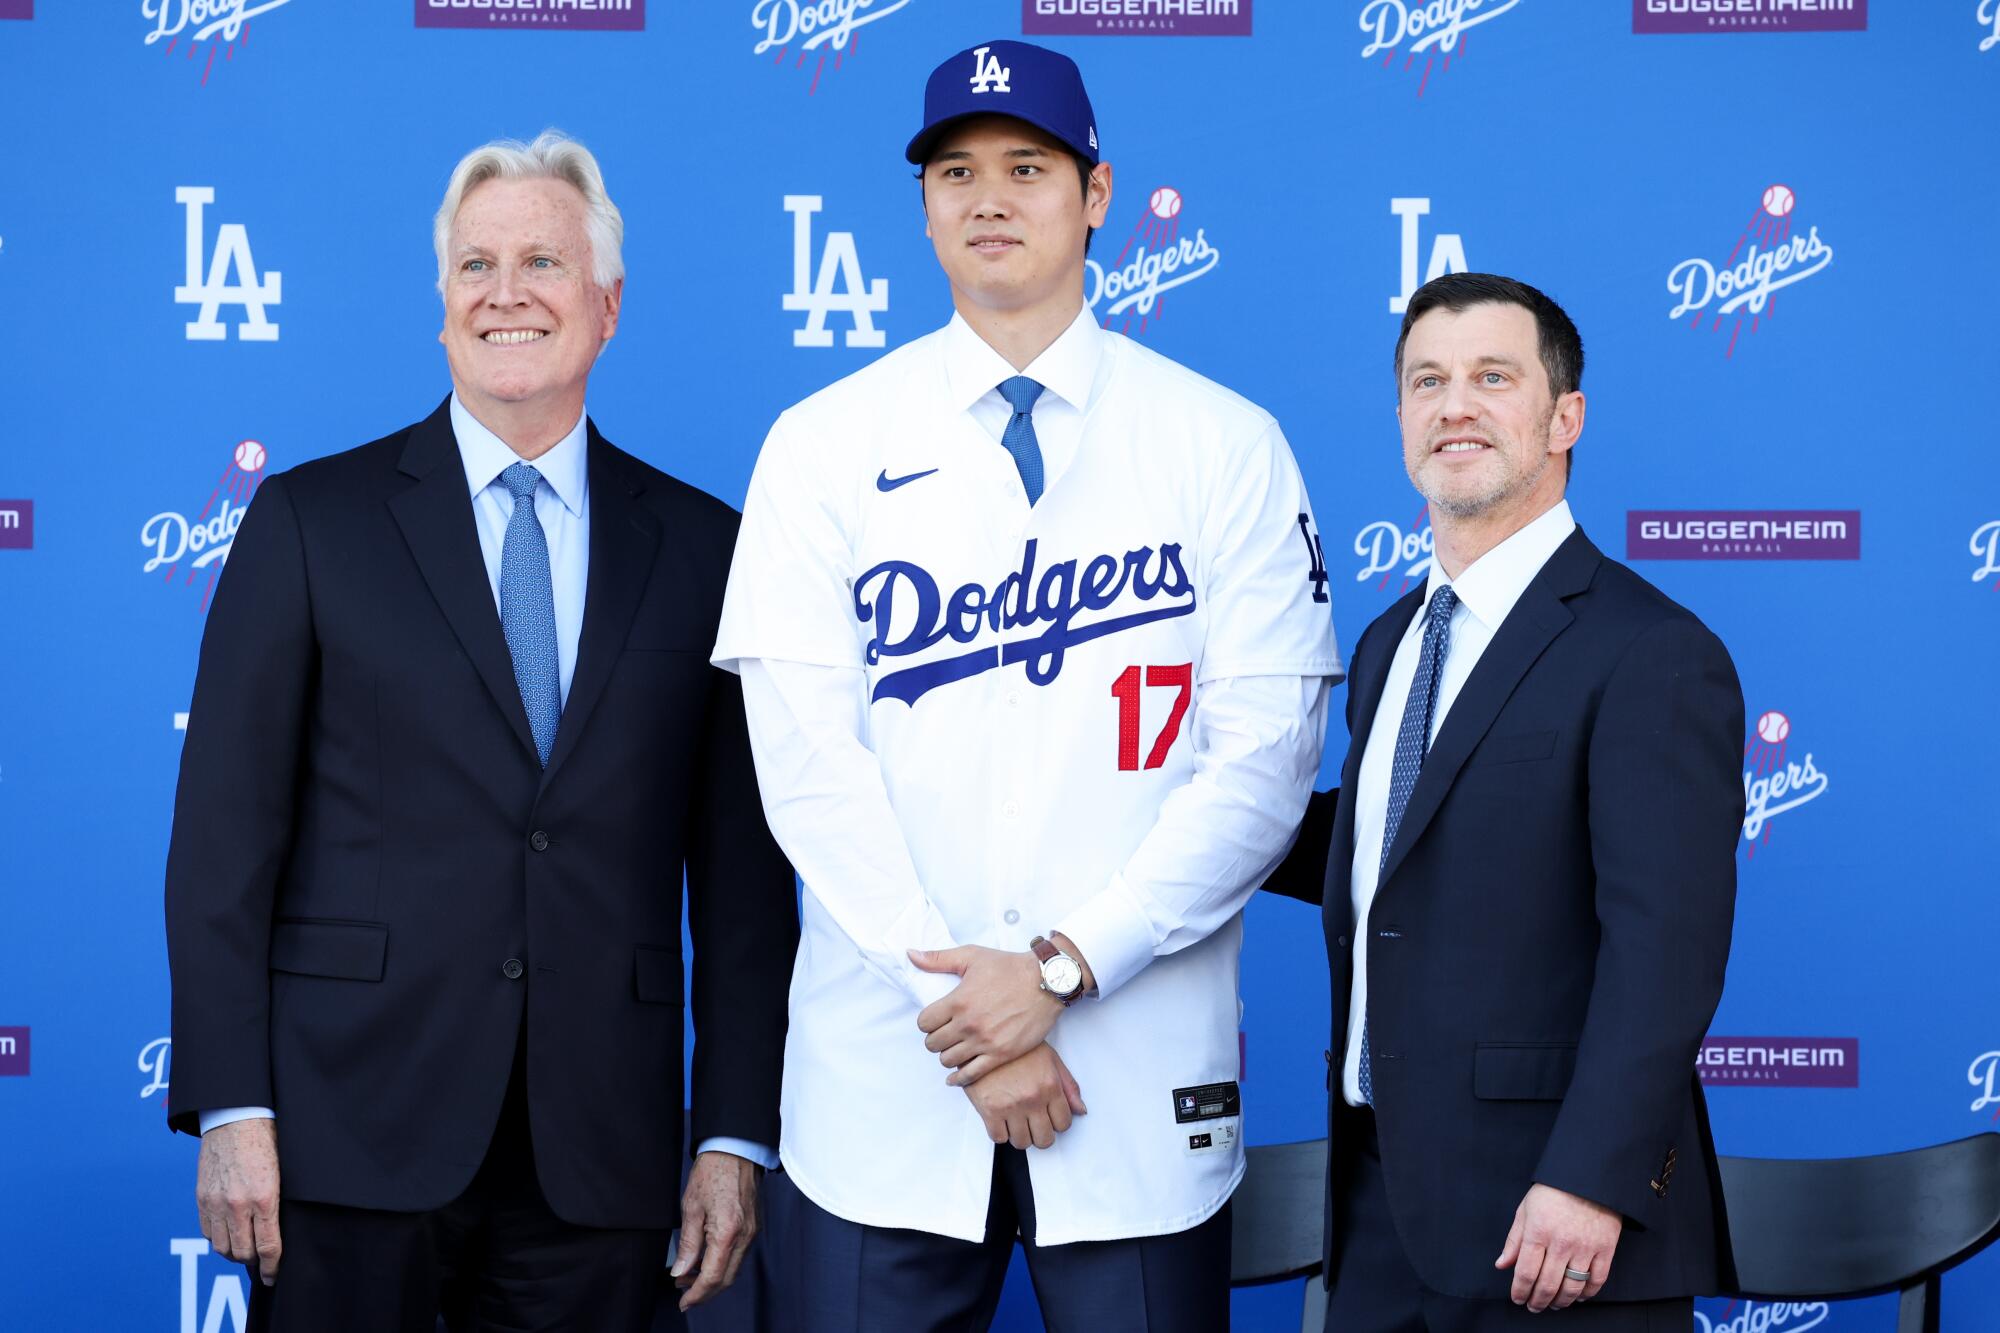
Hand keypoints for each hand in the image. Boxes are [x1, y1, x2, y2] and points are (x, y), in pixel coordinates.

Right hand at [196, 1117, 281, 1285]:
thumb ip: (279, 1202)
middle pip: (243, 1252)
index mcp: (265, 1198)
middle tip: (262, 1262)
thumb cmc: (268, 1140)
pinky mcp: (202, 1198)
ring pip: (222, 1247)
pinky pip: (208, 1232)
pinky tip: (229, 1234)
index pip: (268, 1247)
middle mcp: (238, 1204)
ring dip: (234, 1254)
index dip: (272, 1267)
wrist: (236, 1117)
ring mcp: (216, 1202)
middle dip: (254, 1263)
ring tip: (245, 1249)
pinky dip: (219, 1239)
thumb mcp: (284, 1171)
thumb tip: (281, 1229)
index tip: (273, 1276)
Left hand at [673, 1151, 761, 1310]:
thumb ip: (687, 1244)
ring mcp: (752, 1232)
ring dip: (712, 1278)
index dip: (696, 1295)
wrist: (735, 1149)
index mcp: (727, 1232)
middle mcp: (745, 1236)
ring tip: (689, 1277)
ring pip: (733, 1269)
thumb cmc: (712, 1172)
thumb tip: (680, 1271)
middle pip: (726, 1279)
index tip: (683, 1303)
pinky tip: (706, 1260)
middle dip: (704, 1292)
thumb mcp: (691, 1208)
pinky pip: (739, 1255)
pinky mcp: (754, 1226)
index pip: (712, 1277)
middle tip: (683, 1294)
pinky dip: (722, 1264)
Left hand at [912, 944, 1069, 1085]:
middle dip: (934, 1039)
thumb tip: (911, 955)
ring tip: (953, 1049)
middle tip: (943, 1035)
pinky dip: (959, 1079)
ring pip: (948, 1060)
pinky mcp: (1001, 1054)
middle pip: (933, 1044)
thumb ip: (938, 958)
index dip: (926, 1022)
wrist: (1046, 982)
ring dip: (946, 1056)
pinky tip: (955, 1077)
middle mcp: (968, 1024)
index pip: (924, 1023)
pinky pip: (971, 1075)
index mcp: (958, 1001)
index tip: (934, 1020)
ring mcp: (984, 1041)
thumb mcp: (972, 956)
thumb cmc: (1009, 967)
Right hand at [961, 1044, 1087, 1149]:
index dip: (1057, 1123)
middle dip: (1040, 1134)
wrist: (985, 1037)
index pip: (1063, 1124)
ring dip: (1020, 1135)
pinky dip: (1000, 1133)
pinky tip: (1001, 1119)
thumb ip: (1068, 1086)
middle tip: (1033, 1124)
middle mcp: (1032, 1099)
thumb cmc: (1017, 1047)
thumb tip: (1080, 1110)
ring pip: (1022, 1142)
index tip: (1050, 1119)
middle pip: (1044, 1140)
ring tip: (1016, 1121)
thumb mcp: (1050, 1058)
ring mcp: (1011, 1106)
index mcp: (1050, 1086)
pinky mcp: (989, 1110)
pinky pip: (998, 1138)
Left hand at [1495, 1183, 1621, 1311]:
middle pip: (1547, 1284)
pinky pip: (1597, 1280)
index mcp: (1538, 1232)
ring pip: (1572, 1287)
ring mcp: (1585, 1247)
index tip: (1517, 1299)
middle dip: (1538, 1301)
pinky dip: (1587, 1293)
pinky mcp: (1606, 1249)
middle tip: (1534, 1306)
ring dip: (1561, 1301)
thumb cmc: (1553, 1191)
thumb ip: (1514, 1240)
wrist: (1588, 1176)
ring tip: (1554, 1305)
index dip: (1520, 1291)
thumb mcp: (1526, 1210)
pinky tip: (1578, 1296)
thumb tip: (1502, 1265)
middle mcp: (1561, 1243)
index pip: (1525, 1272)